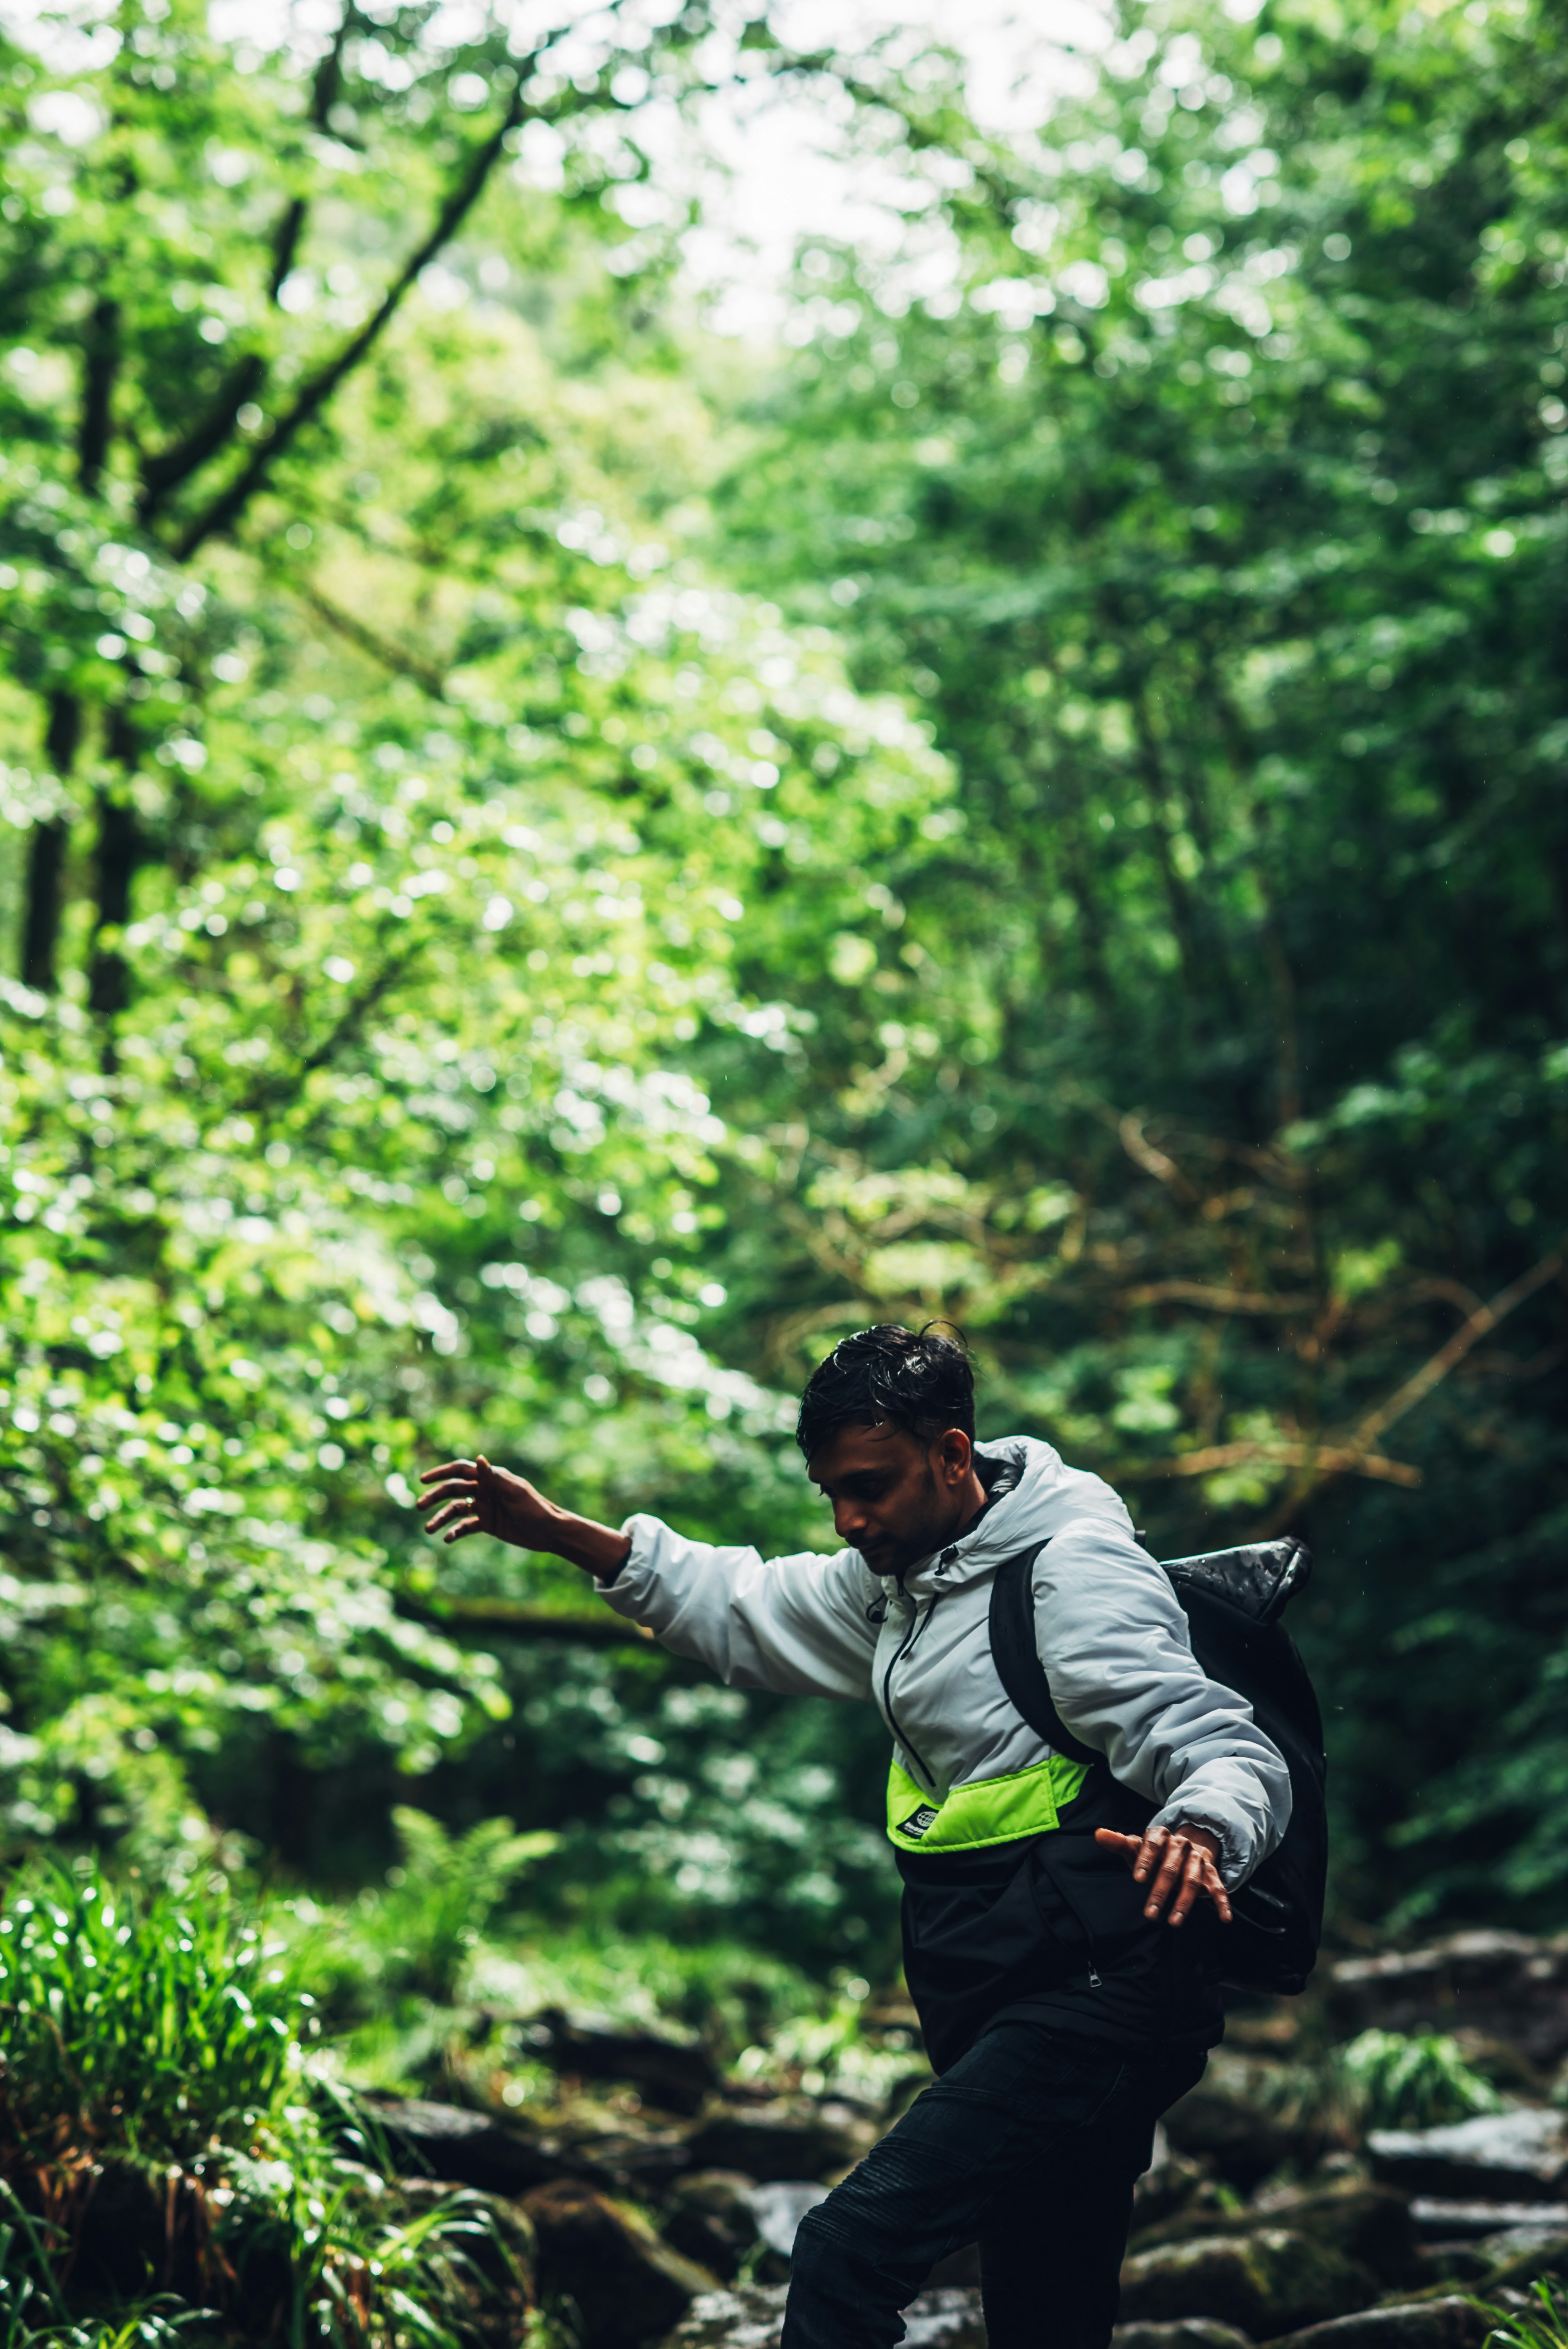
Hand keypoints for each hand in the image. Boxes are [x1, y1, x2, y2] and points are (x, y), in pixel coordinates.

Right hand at [416, 1457, 631, 1577]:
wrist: (549, 1531)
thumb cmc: (535, 1507)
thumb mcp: (515, 1491)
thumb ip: (494, 1477)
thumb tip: (479, 1458)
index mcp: (490, 1477)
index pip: (460, 1470)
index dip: (441, 1473)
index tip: (423, 1480)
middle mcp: (484, 1490)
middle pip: (453, 1490)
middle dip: (435, 1497)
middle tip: (419, 1506)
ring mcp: (484, 1507)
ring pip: (455, 1510)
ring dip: (441, 1518)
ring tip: (429, 1529)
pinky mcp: (488, 1524)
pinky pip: (466, 1526)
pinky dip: (455, 1532)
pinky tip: (448, 1539)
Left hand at [1094, 1822, 1232, 1929]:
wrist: (1184, 1847)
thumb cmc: (1153, 1852)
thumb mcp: (1136, 1846)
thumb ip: (1118, 1842)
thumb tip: (1098, 1833)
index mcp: (1161, 1836)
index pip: (1153, 1845)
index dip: (1145, 1861)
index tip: (1137, 1879)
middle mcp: (1181, 1845)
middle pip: (1171, 1868)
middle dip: (1160, 1891)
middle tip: (1150, 1914)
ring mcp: (1197, 1860)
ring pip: (1192, 1880)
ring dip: (1184, 1902)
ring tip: (1173, 1922)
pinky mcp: (1210, 1873)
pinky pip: (1218, 1888)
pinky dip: (1223, 1902)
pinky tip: (1224, 1918)